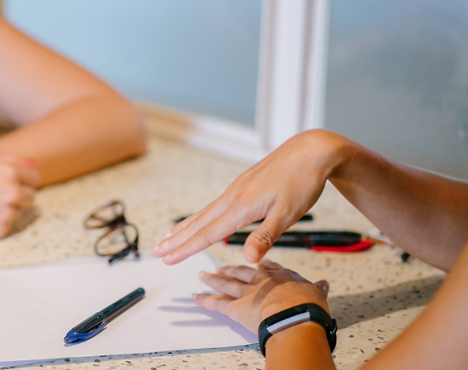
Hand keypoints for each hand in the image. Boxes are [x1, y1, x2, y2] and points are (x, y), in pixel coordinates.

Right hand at [0, 154, 40, 238]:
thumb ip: (11, 161)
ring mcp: (7, 212)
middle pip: (31, 196)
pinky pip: (7, 225)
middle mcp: (12, 192)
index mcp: (9, 171)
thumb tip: (35, 163)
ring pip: (19, 211)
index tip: (12, 182)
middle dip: (18, 195)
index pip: (34, 178)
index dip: (23, 180)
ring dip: (8, 209)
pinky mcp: (0, 230)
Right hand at [152, 129, 348, 263]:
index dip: (186, 248)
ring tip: (168, 237)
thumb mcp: (288, 214)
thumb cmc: (302, 182)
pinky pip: (215, 205)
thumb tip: (247, 260)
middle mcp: (233, 196)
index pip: (207, 233)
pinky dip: (201, 215)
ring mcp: (237, 189)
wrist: (311, 150)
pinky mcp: (243, 185)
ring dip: (185, 227)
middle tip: (156, 251)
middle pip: (199, 222)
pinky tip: (201, 219)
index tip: (167, 259)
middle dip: (176, 239)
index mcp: (242, 206)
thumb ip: (265, 237)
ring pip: (205, 212)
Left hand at [193, 260, 329, 333]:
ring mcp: (246, 293)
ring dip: (213, 280)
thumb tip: (324, 284)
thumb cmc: (308, 307)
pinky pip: (216, 303)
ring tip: (203, 275)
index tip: (256, 261)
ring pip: (226, 284)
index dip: (261, 264)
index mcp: (281, 276)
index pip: (269, 267)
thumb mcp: (317, 294)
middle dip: (230, 269)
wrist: (295, 317)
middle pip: (242, 272)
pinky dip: (204, 300)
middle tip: (220, 267)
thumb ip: (317, 289)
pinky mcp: (235, 308)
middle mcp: (261, 281)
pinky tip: (195, 296)